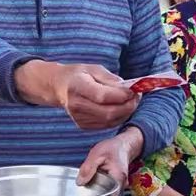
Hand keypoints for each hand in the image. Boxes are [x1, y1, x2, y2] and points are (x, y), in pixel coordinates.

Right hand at [18, 61, 140, 129]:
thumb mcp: (94, 69)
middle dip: (128, 106)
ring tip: (131, 101)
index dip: (121, 96)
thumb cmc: (78, 75)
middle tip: (137, 97)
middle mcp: (76, 105)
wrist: (59, 87)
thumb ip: (111, 79)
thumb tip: (128, 89)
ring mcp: (79, 118)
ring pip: (110, 121)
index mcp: (77, 87)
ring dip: (125, 112)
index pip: (103, 96)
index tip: (133, 91)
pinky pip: (106, 125)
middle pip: (109, 113)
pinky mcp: (83, 126)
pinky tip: (121, 108)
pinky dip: (118, 118)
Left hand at [79, 127, 143, 187]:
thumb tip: (80, 182)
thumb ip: (88, 168)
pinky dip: (101, 190)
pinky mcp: (117, 185)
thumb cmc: (112, 148)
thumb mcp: (96, 154)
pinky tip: (94, 185)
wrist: (123, 145)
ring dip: (99, 195)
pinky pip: (109, 191)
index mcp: (118, 178)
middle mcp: (121, 185)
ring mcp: (120, 186)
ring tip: (88, 192)